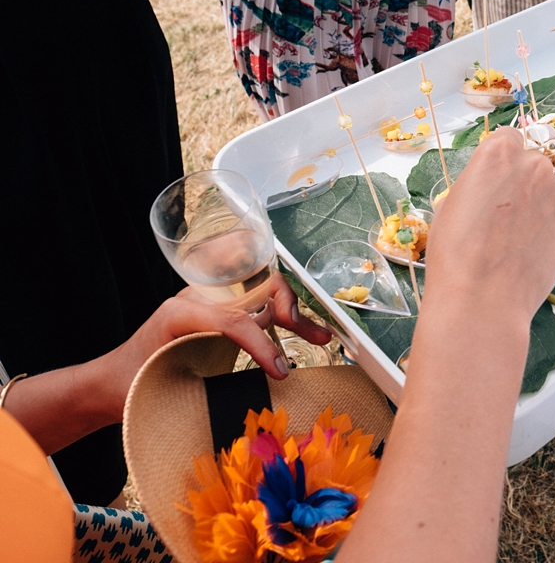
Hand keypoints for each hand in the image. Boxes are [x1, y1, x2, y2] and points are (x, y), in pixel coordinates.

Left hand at [101, 274, 331, 422]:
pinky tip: (306, 334)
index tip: (280, 370)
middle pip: (254, 287)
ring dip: (294, 314)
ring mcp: (211, 306)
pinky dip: (283, 321)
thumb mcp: (159, 382)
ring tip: (321, 337)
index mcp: (182, 311)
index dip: (262, 344)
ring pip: (262, 296)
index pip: (234, 319)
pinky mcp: (219, 317)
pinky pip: (256, 311)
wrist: (109, 383)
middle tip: (309, 334)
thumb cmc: (128, 385)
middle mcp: (199, 300)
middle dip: (286, 306)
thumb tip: (248, 390)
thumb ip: (199, 381)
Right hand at [424, 127, 554, 323]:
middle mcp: (534, 164)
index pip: (508, 138)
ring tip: (518, 237)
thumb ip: (478, 183)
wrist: (482, 300)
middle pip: (532, 163)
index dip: (501, 161)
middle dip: (522, 183)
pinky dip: (552, 226)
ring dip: (539, 204)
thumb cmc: (455, 255)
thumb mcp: (451, 205)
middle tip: (506, 215)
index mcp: (498, 153)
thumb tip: (490, 188)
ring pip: (551, 189)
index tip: (496, 180)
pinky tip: (533, 248)